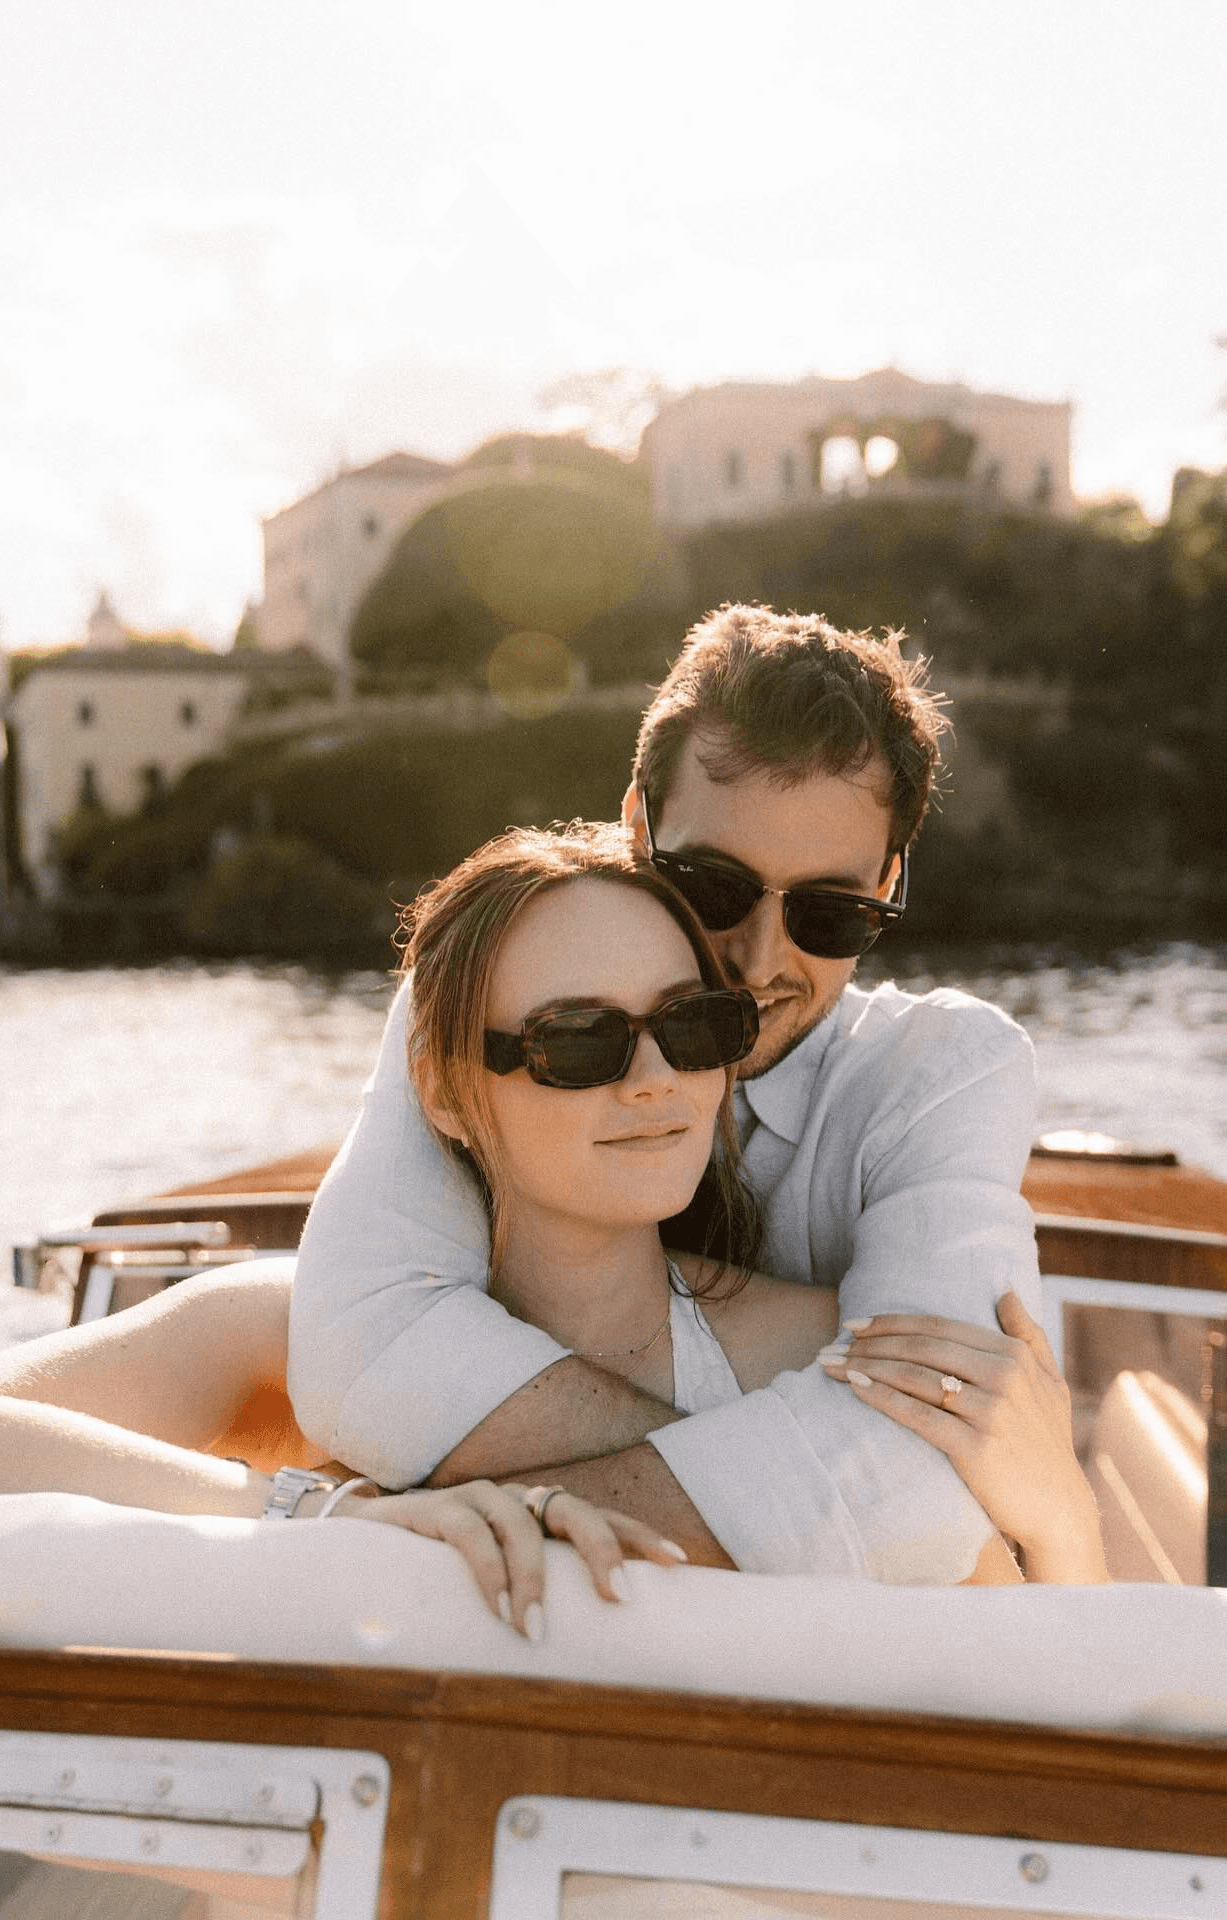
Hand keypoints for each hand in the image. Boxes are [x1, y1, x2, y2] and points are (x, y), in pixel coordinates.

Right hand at [338, 1479, 686, 1637]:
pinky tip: (496, 1608)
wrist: (362, 1544)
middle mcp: (515, 1499)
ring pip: (520, 1522)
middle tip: (621, 1598)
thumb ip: (539, 1604)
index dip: (638, 1535)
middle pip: (573, 1508)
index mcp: (539, 1515)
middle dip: (603, 1549)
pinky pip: (468, 1532)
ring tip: (534, 1631)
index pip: (599, 1516)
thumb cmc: (443, 1576)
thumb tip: (592, 1665)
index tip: (678, 1563)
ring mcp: (475, 1498)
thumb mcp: (500, 1590)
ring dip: (533, 1578)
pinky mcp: (434, 1509)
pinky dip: (487, 1570)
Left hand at [821, 1292, 1107, 1582]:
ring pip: (914, 1377)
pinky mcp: (976, 1448)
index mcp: (1015, 1355)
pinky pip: (919, 1415)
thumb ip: (1029, 1334)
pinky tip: (856, 1388)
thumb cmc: (1047, 1443)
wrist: (1058, 1510)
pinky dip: (883, 1397)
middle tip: (831, 1345)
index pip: (939, 1327)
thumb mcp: (1050, 1382)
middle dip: (869, 1344)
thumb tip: (1005, 1291)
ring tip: (831, 1365)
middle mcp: (1005, 1376)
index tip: (855, 1324)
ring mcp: (991, 1412)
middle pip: (921, 1348)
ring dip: (866, 1367)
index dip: (892, 1322)